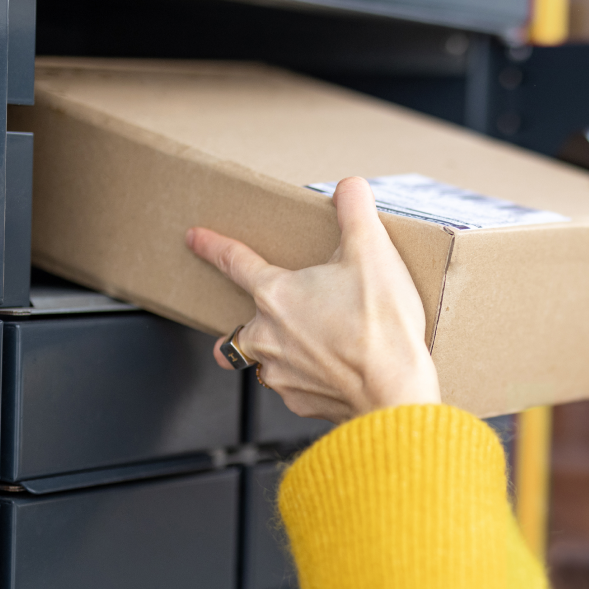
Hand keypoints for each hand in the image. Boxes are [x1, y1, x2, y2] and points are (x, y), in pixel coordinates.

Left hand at [186, 176, 440, 422]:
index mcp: (276, 293)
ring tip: (309, 344)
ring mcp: (279, 372)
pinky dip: (307, 377)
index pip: (234, 261)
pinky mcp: (298, 401)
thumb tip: (350, 187)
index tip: (194, 239)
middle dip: (249, 319)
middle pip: (239, 324)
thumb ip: (356, 211)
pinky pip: (291, 385)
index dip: (213, 246)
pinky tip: (334, 370)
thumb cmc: (380, 324)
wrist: (394, 390)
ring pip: (261, 359)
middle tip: (277, 314)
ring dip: (276, 350)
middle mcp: (266, 335)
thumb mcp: (373, 252)